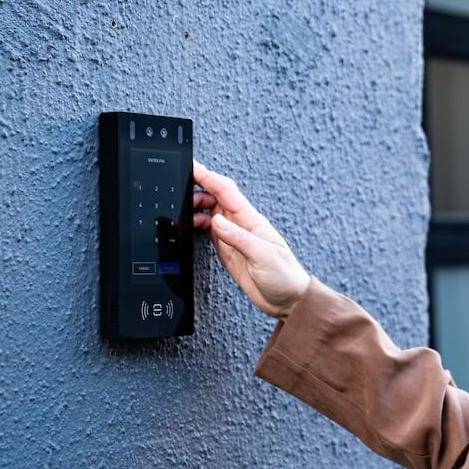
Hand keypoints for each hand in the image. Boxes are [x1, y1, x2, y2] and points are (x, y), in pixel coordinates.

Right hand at [191, 161, 311, 318]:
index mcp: (252, 221)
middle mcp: (242, 225)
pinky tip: (190, 226)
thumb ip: (240, 238)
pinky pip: (209, 231)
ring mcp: (234, 237)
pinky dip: (197, 225)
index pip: (227, 192)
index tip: (193, 168)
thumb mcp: (264, 256)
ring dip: (195, 208)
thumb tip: (217, 222)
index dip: (209, 177)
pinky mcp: (228, 250)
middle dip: (197, 189)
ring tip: (183, 211)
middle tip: (180, 191)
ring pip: (210, 213)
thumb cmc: (285, 276)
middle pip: (215, 198)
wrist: (288, 300)